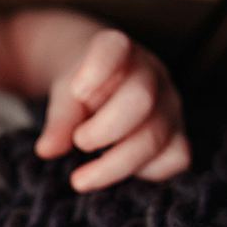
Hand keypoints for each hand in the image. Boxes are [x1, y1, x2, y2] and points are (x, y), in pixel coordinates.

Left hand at [34, 27, 191, 189]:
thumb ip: (60, 120)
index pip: (115, 47)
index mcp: (120, 51)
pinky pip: (176, 159)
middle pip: (140, 100)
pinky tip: (120, 174)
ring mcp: (170, 107)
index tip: (77, 91)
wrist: (105, 89)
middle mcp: (152, 75)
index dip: (98, 67)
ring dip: (116, 164)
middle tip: (78, 143)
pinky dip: (148, 173)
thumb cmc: (84, 89)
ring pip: (157, 137)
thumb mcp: (66, 96)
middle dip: (105, 129)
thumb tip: (48, 150)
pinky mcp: (178, 137)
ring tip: (81, 179)